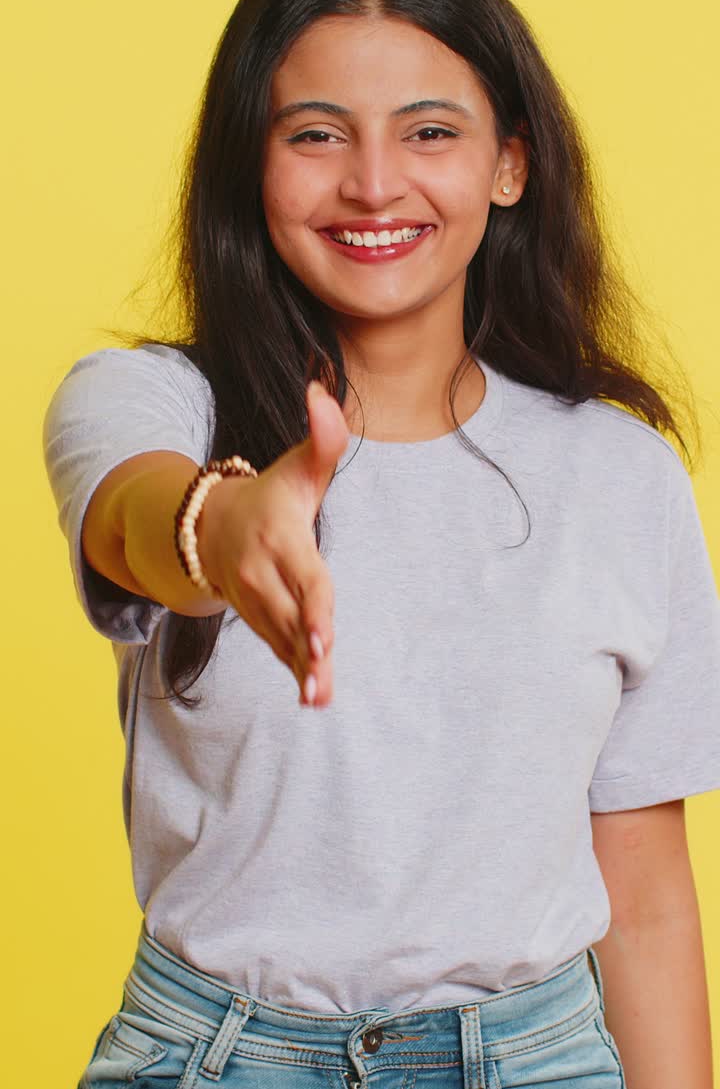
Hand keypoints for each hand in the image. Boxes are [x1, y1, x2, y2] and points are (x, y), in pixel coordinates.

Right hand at [197, 381, 349, 706]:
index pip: (305, 577)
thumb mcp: (297, 467)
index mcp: (282, 541)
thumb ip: (322, 437)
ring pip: (284, 639)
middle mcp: (267, 576)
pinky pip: (279, 649)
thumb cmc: (270, 494)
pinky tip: (314, 698)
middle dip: (307, 647)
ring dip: (302, 669)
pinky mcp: (261, 619)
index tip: (326, 635)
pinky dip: (295, 673)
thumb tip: (324, 389)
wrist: (209, 526)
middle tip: (321, 675)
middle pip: (293, 616)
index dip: (315, 607)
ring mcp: (259, 601)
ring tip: (320, 698)